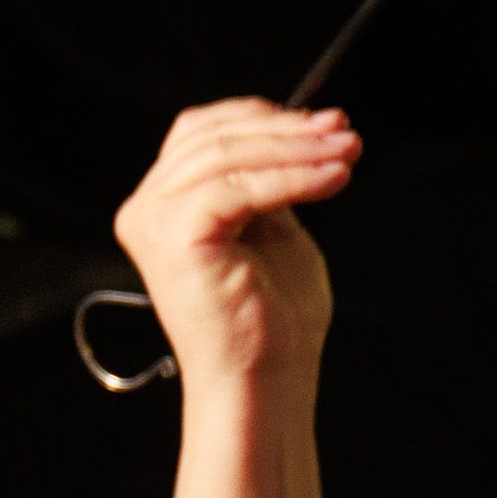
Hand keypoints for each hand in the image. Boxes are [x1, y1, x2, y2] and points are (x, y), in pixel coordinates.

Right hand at [111, 101, 359, 392]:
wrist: (267, 380)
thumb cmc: (275, 317)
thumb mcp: (273, 229)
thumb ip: (270, 181)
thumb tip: (301, 129)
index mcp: (165, 203)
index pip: (203, 133)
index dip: (264, 118)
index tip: (327, 122)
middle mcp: (147, 208)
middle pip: (215, 137)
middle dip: (288, 129)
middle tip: (345, 132)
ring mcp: (154, 221)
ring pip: (229, 156)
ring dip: (298, 148)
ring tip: (349, 153)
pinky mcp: (175, 237)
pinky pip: (238, 188)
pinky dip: (293, 177)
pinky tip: (335, 178)